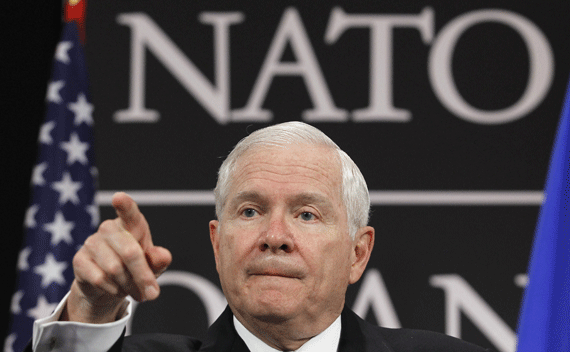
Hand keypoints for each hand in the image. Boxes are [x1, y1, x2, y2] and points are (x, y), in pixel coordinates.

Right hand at [63, 192, 171, 323]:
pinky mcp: (79, 260)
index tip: (119, 197)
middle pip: (129, 252)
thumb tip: (163, 256)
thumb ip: (159, 260)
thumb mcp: (152, 265)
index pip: (129, 212)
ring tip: (135, 291)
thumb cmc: (134, 267)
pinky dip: (113, 289)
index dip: (125, 205)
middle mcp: (109, 229)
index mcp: (131, 224)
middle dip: (143, 276)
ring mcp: (92, 243)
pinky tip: (116, 289)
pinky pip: (100, 279)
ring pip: (115, 269)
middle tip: (153, 294)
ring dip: (129, 286)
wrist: (108, 285)